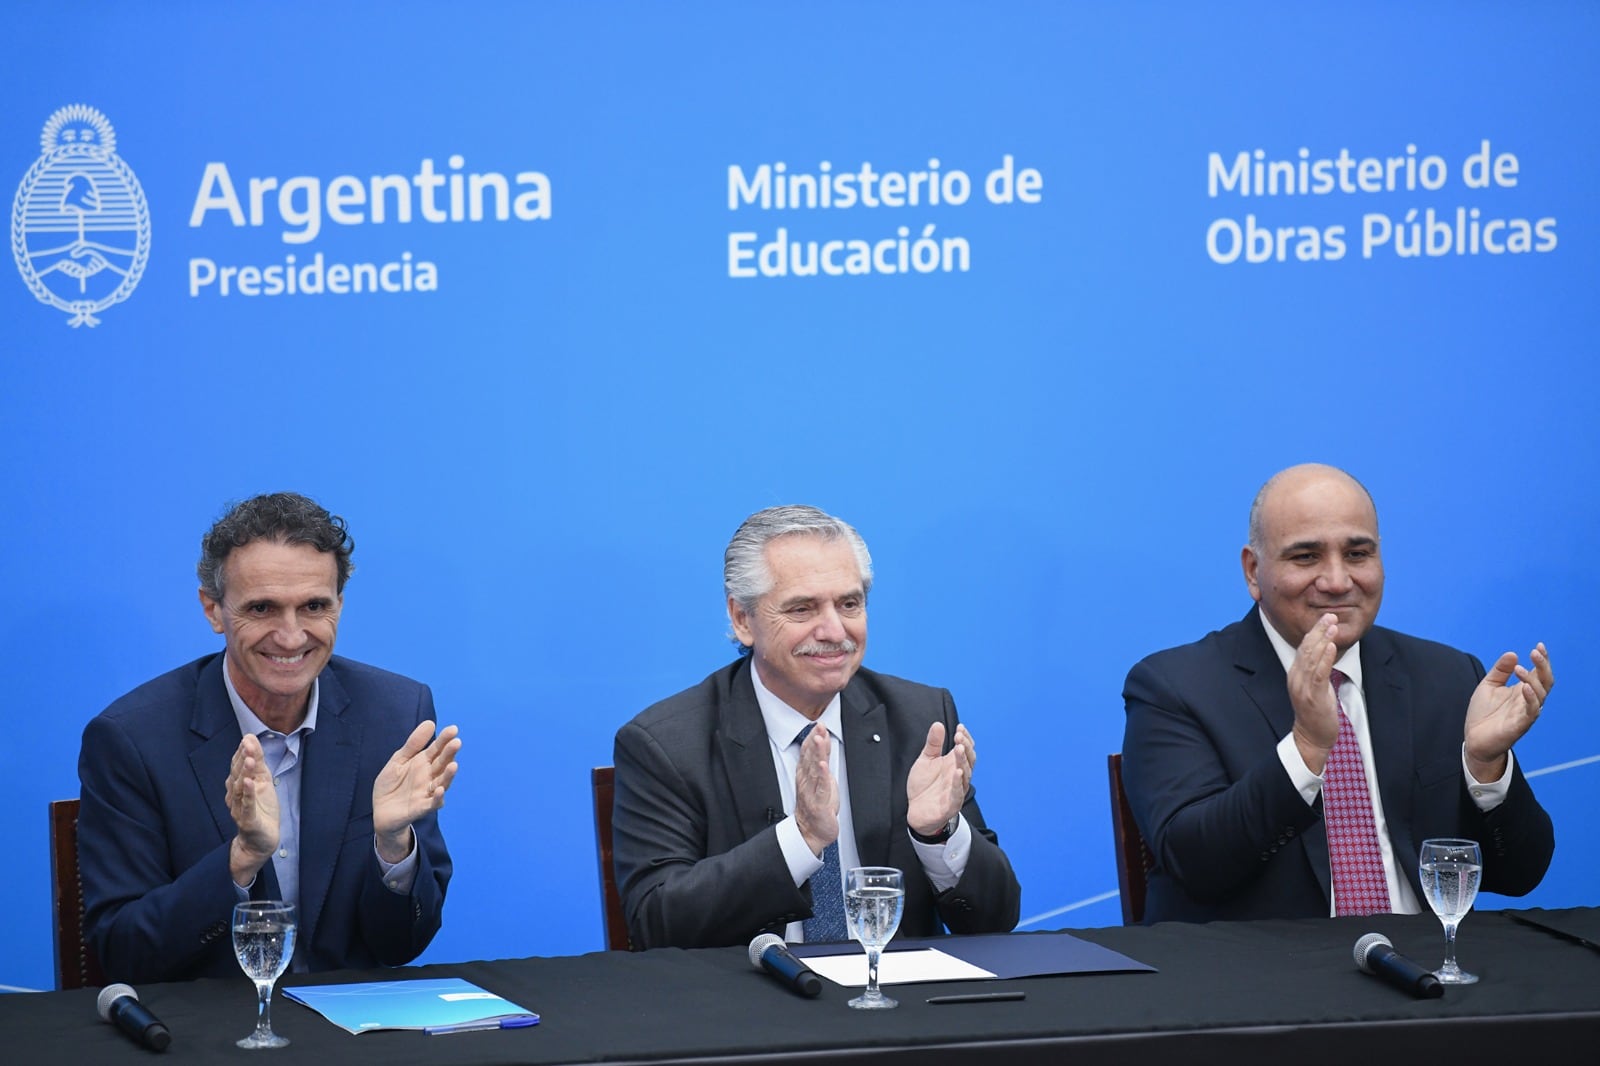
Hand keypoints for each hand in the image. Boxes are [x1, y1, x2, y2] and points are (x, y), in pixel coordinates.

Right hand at [225, 734, 278, 884]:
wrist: (261, 841)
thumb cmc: (261, 810)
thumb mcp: (263, 782)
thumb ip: (258, 762)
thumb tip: (250, 738)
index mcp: (239, 786)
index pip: (238, 766)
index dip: (242, 752)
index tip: (248, 737)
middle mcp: (235, 796)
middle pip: (237, 775)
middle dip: (242, 759)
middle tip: (247, 744)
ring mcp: (240, 809)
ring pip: (240, 789)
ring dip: (245, 773)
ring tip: (250, 759)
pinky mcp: (248, 821)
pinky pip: (246, 807)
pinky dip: (248, 794)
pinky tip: (250, 783)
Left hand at [372, 721, 460, 862]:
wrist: (380, 811)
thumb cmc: (391, 785)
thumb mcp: (399, 760)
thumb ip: (413, 744)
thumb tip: (430, 722)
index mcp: (423, 763)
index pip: (437, 749)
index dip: (444, 739)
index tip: (453, 729)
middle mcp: (429, 776)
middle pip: (442, 764)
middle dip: (449, 754)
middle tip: (456, 742)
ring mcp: (426, 792)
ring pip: (442, 783)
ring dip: (448, 775)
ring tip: (454, 765)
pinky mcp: (421, 808)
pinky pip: (432, 803)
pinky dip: (437, 798)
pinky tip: (439, 790)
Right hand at [793, 724, 839, 856]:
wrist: (811, 831)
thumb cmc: (816, 804)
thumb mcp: (820, 779)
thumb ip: (821, 759)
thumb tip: (822, 740)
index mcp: (805, 774)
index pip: (808, 752)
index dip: (813, 737)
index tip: (818, 724)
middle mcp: (806, 781)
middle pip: (810, 758)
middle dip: (815, 741)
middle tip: (819, 726)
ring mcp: (811, 792)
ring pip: (814, 769)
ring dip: (817, 754)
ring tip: (820, 740)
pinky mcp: (819, 804)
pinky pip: (821, 788)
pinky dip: (822, 776)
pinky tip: (823, 766)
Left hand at [905, 722, 971, 836]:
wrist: (916, 810)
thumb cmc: (924, 786)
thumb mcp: (925, 760)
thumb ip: (933, 744)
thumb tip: (938, 724)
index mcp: (953, 764)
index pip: (965, 748)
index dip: (965, 738)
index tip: (960, 727)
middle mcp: (958, 775)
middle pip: (969, 759)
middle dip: (965, 747)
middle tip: (959, 736)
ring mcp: (957, 789)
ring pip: (965, 774)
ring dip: (963, 761)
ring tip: (958, 749)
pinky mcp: (952, 803)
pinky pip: (957, 792)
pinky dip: (958, 782)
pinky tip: (957, 772)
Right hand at [1287, 613, 1341, 772]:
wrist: (1312, 737)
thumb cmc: (1316, 712)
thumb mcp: (1314, 687)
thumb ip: (1317, 670)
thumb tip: (1326, 652)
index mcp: (1295, 674)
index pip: (1303, 648)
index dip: (1314, 632)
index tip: (1325, 618)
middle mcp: (1295, 678)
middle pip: (1305, 649)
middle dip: (1318, 631)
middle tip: (1329, 616)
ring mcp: (1302, 688)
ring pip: (1311, 658)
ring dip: (1322, 640)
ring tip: (1332, 626)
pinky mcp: (1312, 697)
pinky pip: (1318, 674)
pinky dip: (1325, 658)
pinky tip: (1331, 646)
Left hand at [1464, 643, 1552, 780]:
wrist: (1474, 738)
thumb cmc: (1483, 713)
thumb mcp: (1489, 686)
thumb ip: (1500, 670)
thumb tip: (1513, 654)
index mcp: (1523, 690)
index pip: (1539, 673)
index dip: (1542, 660)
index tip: (1539, 646)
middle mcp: (1528, 700)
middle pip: (1545, 682)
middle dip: (1543, 666)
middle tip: (1535, 652)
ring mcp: (1526, 713)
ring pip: (1541, 695)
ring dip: (1533, 680)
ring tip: (1520, 669)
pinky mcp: (1520, 725)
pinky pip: (1531, 712)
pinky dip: (1531, 699)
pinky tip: (1525, 688)